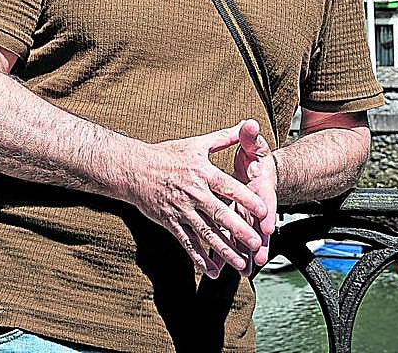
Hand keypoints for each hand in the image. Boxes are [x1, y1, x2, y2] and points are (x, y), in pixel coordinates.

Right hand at [125, 121, 268, 278]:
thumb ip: (224, 138)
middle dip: (239, 230)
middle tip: (256, 243)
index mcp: (201, 172)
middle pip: (219, 214)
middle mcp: (192, 192)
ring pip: (206, 233)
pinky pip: (187, 243)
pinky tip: (213, 271)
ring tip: (241, 263)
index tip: (265, 211)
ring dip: (224, 250)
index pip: (228, 187)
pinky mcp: (170, 222)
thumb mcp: (195, 143)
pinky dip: (199, 259)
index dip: (247, 199)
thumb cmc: (166, 155)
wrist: (133, 169)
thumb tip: (246, 125)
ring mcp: (181, 210)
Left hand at [232, 119, 277, 270]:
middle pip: (259, 226)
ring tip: (244, 270)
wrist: (262, 173)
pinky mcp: (239, 223)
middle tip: (259, 257)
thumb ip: (250, 137)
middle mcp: (258, 205)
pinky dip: (227, 253)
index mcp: (261, 186)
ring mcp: (249, 216)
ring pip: (248, 237)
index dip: (266, 212)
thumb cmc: (255, 159)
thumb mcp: (254, 145)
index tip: (266, 224)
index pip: (265, 199)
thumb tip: (249, 123)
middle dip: (260, 242)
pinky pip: (233, 241)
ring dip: (245, 253)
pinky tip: (221, 268)